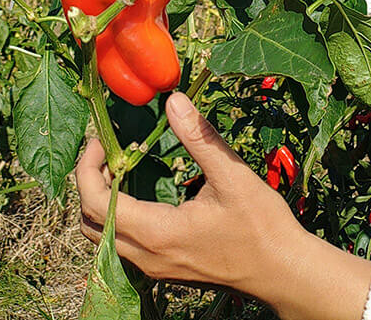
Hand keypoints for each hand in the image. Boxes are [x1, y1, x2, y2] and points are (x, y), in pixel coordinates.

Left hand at [76, 94, 370, 319]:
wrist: (282, 271)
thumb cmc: (261, 225)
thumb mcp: (232, 176)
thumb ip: (199, 138)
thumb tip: (173, 100)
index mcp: (157, 232)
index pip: (97, 202)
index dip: (87, 168)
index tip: (102, 140)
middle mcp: (146, 255)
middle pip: (90, 223)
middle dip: (90, 183)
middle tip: (109, 150)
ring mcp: (153, 267)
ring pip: (104, 238)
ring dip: (103, 202)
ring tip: (123, 168)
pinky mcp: (164, 269)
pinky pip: (123, 245)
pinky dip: (119, 218)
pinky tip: (143, 193)